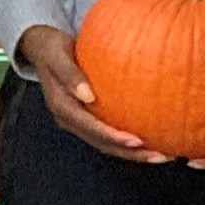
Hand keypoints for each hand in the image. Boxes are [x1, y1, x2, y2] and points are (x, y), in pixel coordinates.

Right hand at [17, 25, 165, 163]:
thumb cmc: (51, 48)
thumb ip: (69, 74)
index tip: (136, 141)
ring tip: (162, 154)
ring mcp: (78, 121)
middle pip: (102, 143)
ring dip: (133, 152)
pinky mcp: (87, 118)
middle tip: (159, 155)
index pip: (90, 128)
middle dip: (130, 153)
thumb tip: (88, 95)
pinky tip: (151, 137)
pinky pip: (109, 133)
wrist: (42, 48)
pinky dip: (129, 140)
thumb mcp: (56, 55)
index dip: (113, 137)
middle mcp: (70, 120)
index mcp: (62, 107)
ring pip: (107, 143)